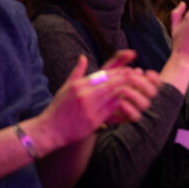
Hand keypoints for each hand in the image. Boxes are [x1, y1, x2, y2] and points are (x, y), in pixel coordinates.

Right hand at [41, 53, 159, 145]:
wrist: (49, 131)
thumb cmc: (58, 109)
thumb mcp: (65, 88)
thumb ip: (77, 72)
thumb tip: (83, 57)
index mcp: (79, 84)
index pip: (104, 74)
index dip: (119, 71)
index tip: (131, 70)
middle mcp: (84, 94)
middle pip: (111, 82)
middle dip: (127, 79)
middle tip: (138, 77)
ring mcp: (89, 107)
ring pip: (114, 95)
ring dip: (127, 91)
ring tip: (137, 89)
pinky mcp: (93, 120)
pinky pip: (112, 110)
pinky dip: (122, 105)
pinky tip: (130, 103)